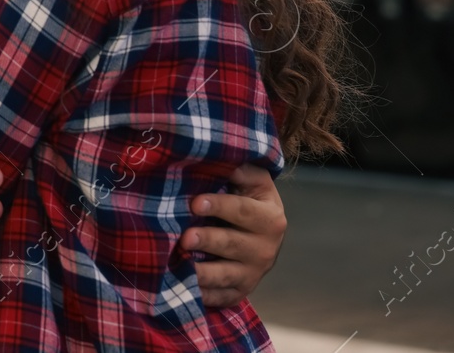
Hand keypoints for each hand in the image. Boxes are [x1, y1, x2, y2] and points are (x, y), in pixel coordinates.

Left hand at [182, 163, 286, 306]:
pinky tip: (185, 289)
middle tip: (185, 238)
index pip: (243, 211)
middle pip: (232, 244)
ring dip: (204, 271)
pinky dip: (204, 295)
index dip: (220, 206)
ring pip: (227, 274)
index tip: (196, 203)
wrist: (259, 234)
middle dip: (208, 241)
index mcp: (270, 218)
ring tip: (183, 265)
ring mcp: (253, 273)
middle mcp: (266, 249)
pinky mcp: (240, 291)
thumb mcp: (252, 180)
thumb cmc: (247, 198)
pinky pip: (222, 296)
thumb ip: (241, 169)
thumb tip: (225, 157)